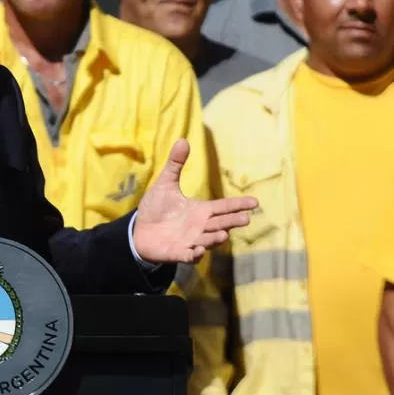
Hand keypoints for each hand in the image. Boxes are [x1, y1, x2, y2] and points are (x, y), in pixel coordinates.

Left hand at [133, 139, 256, 263]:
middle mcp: (200, 227)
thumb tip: (183, 140)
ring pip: (207, 240)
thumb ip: (175, 164)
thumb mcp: (165, 184)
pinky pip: (188, 255)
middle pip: (220, 224)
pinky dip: (193, 254)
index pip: (223, 207)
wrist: (140, 230)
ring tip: (223, 234)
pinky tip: (197, 251)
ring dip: (215, 238)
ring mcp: (190, 241)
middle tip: (245, 219)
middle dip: (232, 222)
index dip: (238, 204)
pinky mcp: (177, 252)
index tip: (255, 202)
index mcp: (200, 210)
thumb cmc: (157, 208)